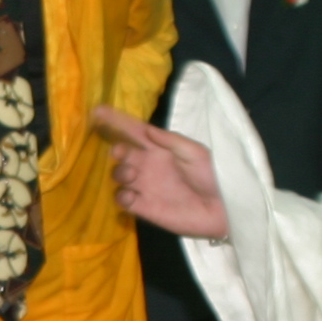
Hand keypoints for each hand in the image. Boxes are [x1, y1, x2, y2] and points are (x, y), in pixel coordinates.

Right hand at [90, 104, 229, 240]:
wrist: (223, 209)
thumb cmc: (212, 176)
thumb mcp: (196, 152)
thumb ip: (171, 141)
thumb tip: (147, 128)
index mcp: (160, 148)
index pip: (133, 131)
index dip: (116, 121)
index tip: (98, 111)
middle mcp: (148, 165)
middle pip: (122, 153)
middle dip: (117, 149)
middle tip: (121, 152)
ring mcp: (144, 187)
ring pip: (118, 175)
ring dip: (119, 172)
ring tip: (133, 174)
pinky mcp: (144, 208)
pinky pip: (122, 200)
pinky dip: (121, 196)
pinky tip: (132, 196)